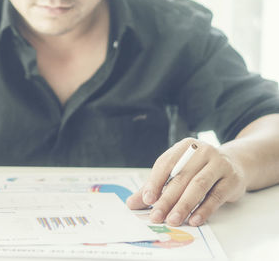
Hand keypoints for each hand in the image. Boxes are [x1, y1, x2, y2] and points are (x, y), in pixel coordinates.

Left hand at [126, 138, 246, 225]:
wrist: (235, 163)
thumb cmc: (198, 169)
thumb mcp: (176, 172)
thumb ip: (153, 187)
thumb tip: (132, 203)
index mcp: (184, 146)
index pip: (165, 164)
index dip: (155, 182)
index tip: (147, 200)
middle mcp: (202, 151)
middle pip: (181, 177)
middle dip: (167, 199)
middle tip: (156, 216)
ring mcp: (219, 164)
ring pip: (198, 186)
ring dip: (184, 205)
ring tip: (172, 220)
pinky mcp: (232, 179)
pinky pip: (216, 196)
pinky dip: (204, 209)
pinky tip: (194, 220)